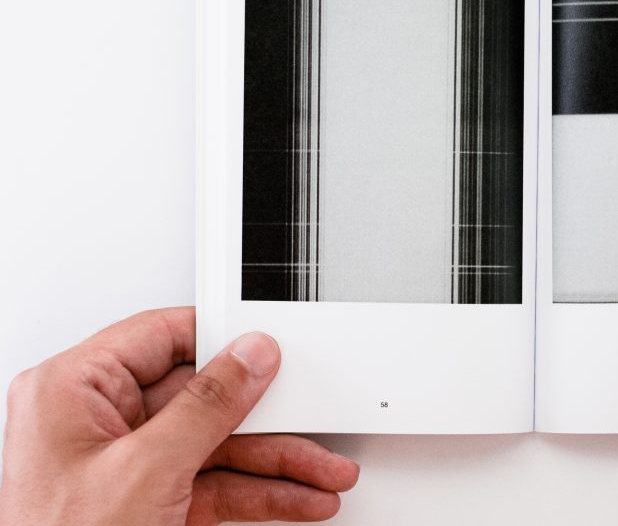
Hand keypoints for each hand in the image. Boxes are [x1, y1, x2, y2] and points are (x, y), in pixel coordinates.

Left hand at [0, 307, 358, 524]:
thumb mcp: (144, 470)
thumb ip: (205, 406)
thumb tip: (249, 356)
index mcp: (75, 390)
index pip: (163, 338)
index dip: (222, 341)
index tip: (271, 351)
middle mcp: (99, 421)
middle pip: (204, 400)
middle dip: (268, 424)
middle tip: (312, 423)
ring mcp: (125, 463)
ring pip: (219, 446)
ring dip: (275, 464)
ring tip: (321, 474)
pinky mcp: (148, 500)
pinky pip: (216, 482)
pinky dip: (258, 493)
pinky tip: (296, 496)